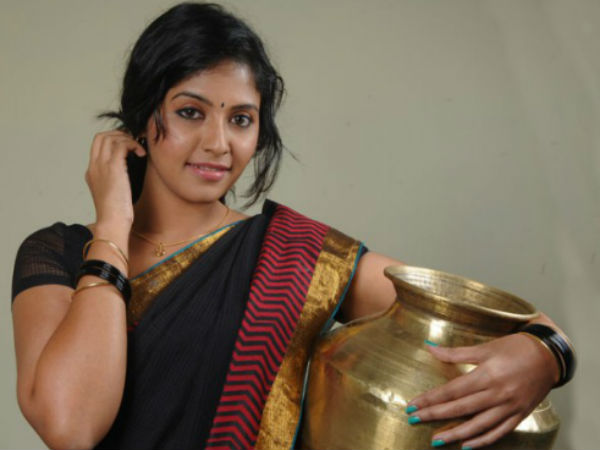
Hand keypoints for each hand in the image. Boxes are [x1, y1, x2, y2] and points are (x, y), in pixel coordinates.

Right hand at [85, 130, 145, 226]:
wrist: (112, 222)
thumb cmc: (117, 212)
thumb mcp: (113, 192)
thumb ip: (115, 179)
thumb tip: (129, 170)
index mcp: (92, 171)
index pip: (97, 144)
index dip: (113, 139)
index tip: (128, 144)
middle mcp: (94, 166)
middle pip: (102, 136)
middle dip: (120, 134)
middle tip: (134, 143)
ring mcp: (102, 166)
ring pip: (111, 138)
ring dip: (128, 139)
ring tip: (139, 150)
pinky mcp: (113, 167)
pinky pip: (121, 145)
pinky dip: (133, 145)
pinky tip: (141, 154)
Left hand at [406, 334, 558, 448]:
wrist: (549, 355)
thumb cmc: (514, 347)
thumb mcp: (484, 347)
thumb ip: (455, 352)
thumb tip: (429, 347)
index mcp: (487, 374)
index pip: (452, 390)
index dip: (431, 398)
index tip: (413, 404)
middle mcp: (497, 393)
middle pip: (461, 408)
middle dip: (435, 415)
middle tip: (414, 419)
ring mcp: (509, 407)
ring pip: (478, 425)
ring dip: (455, 434)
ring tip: (436, 440)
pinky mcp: (519, 415)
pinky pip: (499, 432)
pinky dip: (482, 441)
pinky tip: (466, 445)